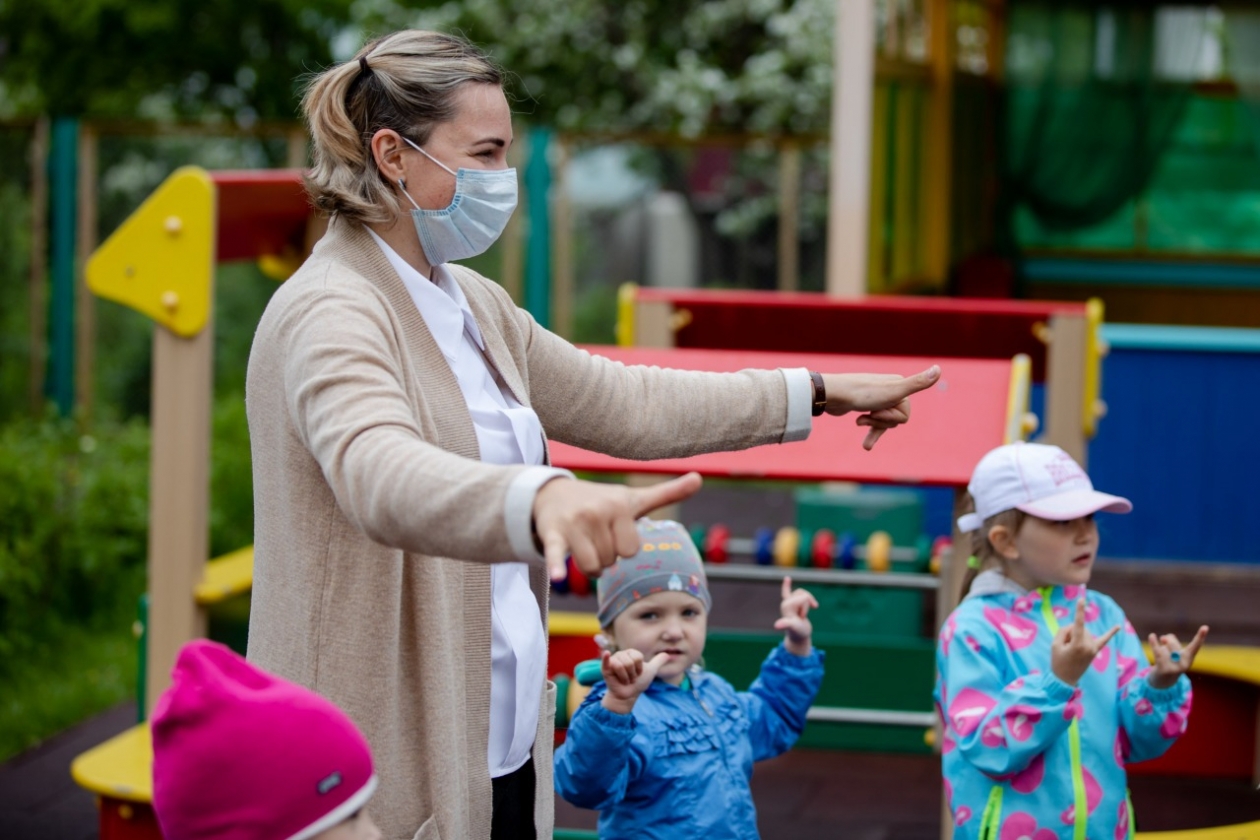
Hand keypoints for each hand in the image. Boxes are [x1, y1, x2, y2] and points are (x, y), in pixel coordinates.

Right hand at [533, 472, 702, 581]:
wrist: (553, 494)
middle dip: (604, 556)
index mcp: (620, 506)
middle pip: (610, 561)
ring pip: (591, 568)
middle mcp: (598, 512)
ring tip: (583, 545)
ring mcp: (574, 524)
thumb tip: (699, 478)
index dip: (622, 548)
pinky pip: (558, 555)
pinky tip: (558, 577)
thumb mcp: (634, 498)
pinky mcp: (553, 534)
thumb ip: (668, 492)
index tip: (614, 534)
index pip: (630, 551)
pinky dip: (558, 567)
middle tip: (595, 537)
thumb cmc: (601, 500)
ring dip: (588, 565)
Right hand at [600, 649, 668, 713]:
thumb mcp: (650, 671)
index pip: (637, 657)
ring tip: (624, 680)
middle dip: (632, 674)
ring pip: (621, 665)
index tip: (638, 673)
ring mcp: (612, 661)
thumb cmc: (639, 683)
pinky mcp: (605, 669)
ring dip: (625, 678)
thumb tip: (668, 654)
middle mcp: (621, 655)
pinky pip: (606, 662)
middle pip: (629, 662)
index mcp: (631, 653)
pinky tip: (607, 654)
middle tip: (630, 678)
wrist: (629, 695)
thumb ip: (658, 662)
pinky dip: (606, 658)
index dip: (639, 668)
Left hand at [773, 576, 818, 656]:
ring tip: (803, 615)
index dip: (806, 607)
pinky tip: (787, 578)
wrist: (799, 636)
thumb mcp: (794, 627)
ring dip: (808, 604)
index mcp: (786, 604)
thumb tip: (777, 626)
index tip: (801, 617)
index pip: (803, 597)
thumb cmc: (797, 632)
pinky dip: (787, 585)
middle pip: (804, 594)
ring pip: (805, 594)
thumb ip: (786, 624)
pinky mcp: (792, 604)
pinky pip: (788, 591)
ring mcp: (789, 603)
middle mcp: (786, 602)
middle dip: (808, 605)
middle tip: (801, 617)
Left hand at [821, 366, 940, 449]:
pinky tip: (863, 437)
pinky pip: (872, 422)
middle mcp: (889, 389)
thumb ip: (917, 383)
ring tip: (859, 421)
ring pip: (883, 422)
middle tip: (867, 413)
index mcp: (898, 385)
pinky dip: (868, 431)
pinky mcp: (864, 405)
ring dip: (872, 426)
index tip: (878, 408)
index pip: (905, 416)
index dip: (891, 418)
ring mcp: (876, 397)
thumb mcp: (893, 391)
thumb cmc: (862, 394)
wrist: (831, 395)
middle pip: (894, 420)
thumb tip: (939, 369)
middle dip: (881, 421)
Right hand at [1051, 598, 1119, 685]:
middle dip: (1069, 632)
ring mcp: (1094, 649)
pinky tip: (1118, 626)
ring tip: (1070, 649)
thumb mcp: (1055, 645)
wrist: (1065, 679)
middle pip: (1078, 628)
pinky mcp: (1095, 651)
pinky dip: (1111, 633)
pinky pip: (1104, 640)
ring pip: (1084, 632)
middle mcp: (1089, 646)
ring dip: (1076, 636)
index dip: (1079, 611)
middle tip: (1063, 647)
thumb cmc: (1058, 661)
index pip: (1078, 624)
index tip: (1082, 599)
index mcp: (1078, 644)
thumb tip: (1074, 626)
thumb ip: (1064, 631)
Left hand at [1147, 625, 1208, 689]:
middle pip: (1172, 642)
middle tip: (1165, 649)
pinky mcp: (1164, 669)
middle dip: (1166, 642)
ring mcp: (1175, 668)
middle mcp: (1184, 664)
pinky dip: (1154, 643)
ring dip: (1159, 649)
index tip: (1205, 627)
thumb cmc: (1170, 661)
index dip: (1200, 636)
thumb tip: (1163, 638)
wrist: (1163, 681)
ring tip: (1161, 658)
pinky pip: (1158, 652)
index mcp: (1189, 658)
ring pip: (1163, 647)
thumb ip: (1170, 641)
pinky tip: (1152, 636)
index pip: (1195, 645)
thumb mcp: (1172, 650)